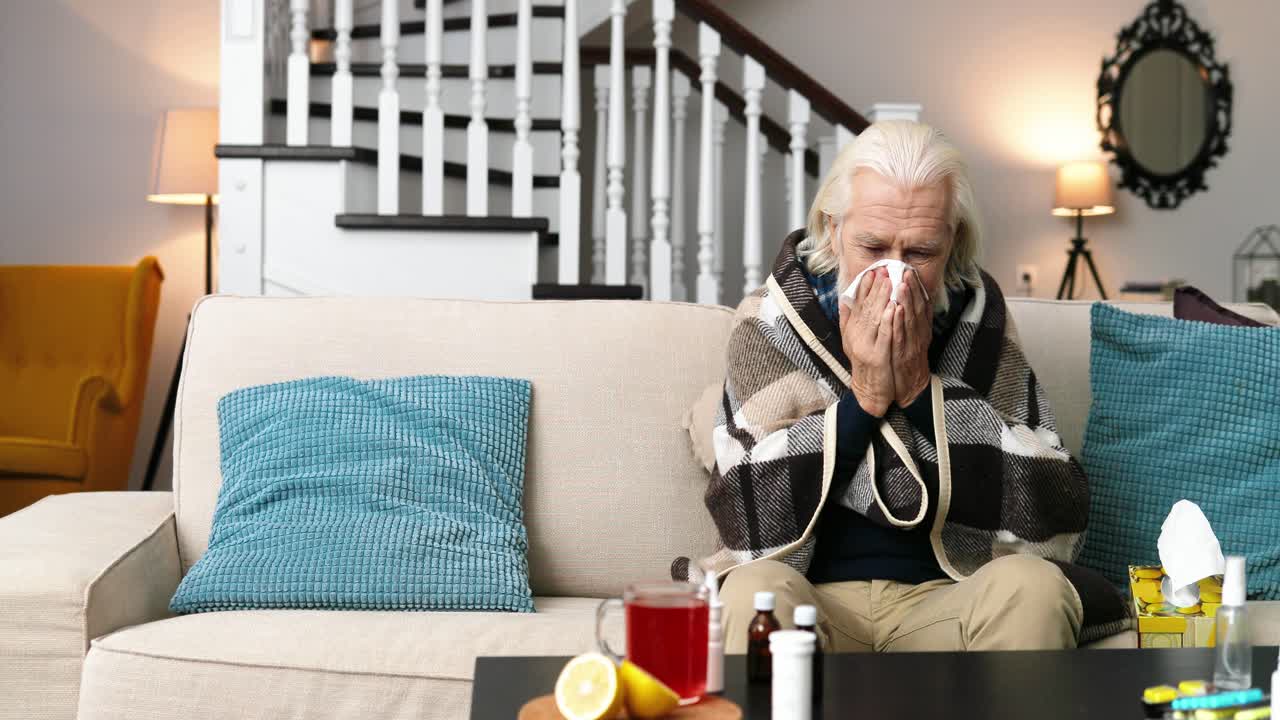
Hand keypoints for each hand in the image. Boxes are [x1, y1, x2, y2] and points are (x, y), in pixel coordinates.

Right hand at [840, 268, 895, 416]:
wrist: (870, 390)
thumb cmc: (865, 363)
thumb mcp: (852, 340)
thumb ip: (848, 320)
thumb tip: (846, 299)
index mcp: (852, 331)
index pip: (857, 305)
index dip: (864, 287)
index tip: (871, 271)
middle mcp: (856, 336)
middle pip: (866, 307)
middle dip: (876, 287)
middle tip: (884, 270)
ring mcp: (866, 346)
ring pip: (875, 318)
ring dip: (883, 299)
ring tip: (890, 282)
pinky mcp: (877, 356)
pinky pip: (884, 335)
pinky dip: (889, 321)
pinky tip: (895, 307)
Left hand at [892, 268, 931, 406]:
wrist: (911, 387)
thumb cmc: (907, 361)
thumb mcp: (911, 338)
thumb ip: (909, 321)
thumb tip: (904, 302)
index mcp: (919, 328)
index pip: (918, 304)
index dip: (915, 287)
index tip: (909, 270)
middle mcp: (919, 334)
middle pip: (916, 308)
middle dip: (912, 288)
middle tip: (906, 270)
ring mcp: (913, 344)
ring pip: (911, 319)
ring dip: (907, 301)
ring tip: (901, 284)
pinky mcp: (905, 355)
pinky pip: (902, 337)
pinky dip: (900, 323)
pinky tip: (896, 311)